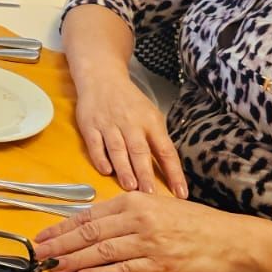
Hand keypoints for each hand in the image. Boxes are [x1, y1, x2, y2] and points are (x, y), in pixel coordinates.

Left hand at [32, 192, 234, 271]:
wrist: (228, 239)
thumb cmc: (192, 223)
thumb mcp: (156, 206)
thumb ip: (125, 213)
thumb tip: (91, 224)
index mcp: (134, 200)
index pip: (89, 215)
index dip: (62, 227)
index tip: (43, 236)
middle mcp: (138, 218)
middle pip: (89, 233)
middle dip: (60, 244)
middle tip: (38, 253)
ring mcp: (148, 242)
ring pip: (101, 251)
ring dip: (74, 260)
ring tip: (54, 267)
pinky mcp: (159, 265)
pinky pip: (123, 270)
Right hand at [72, 70, 185, 194]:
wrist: (102, 78)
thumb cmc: (130, 102)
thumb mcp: (150, 116)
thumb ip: (157, 141)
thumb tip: (167, 171)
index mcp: (151, 122)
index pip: (165, 150)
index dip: (174, 172)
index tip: (180, 192)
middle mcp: (131, 122)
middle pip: (140, 151)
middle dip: (145, 173)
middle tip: (150, 193)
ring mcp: (109, 124)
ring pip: (118, 149)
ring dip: (124, 169)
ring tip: (130, 187)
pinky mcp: (90, 125)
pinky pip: (95, 144)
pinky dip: (100, 158)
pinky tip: (105, 171)